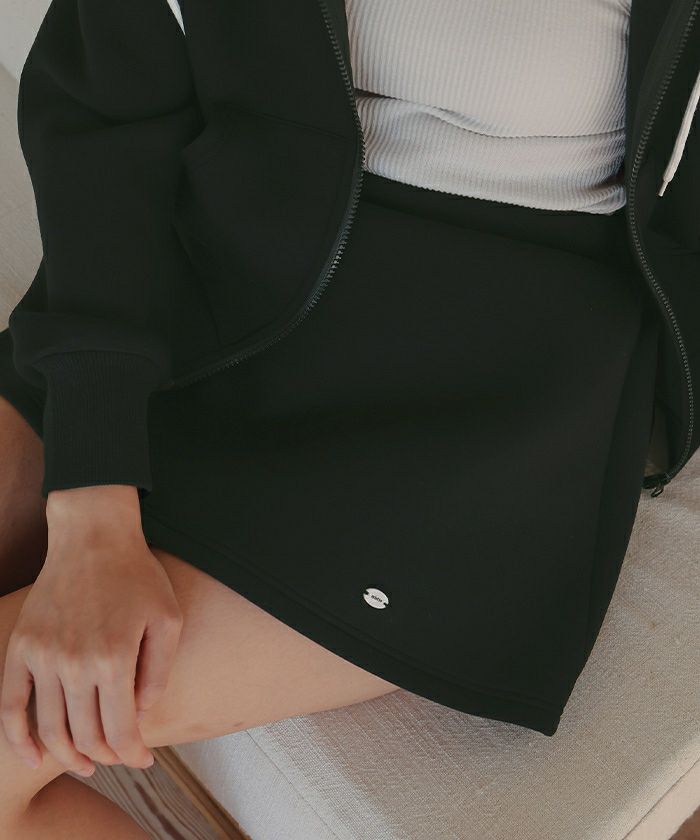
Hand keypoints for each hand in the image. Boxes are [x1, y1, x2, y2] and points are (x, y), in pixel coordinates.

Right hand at [0, 485, 182, 774]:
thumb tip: (142, 714)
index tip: (145, 760)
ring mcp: (43, 657)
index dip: (134, 753)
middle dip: (106, 756)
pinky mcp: (22, 648)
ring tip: (86, 762)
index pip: (121, 729)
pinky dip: (19, 738)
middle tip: (120, 757)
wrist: (93, 536)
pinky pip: (12, 705)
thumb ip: (159, 671)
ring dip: (69, 755)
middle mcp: (75, 663)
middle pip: (86, 735)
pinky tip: (34, 756)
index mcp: (115, 658)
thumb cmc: (138, 576)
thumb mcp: (168, 619)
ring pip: (51, 728)